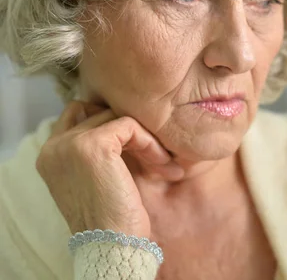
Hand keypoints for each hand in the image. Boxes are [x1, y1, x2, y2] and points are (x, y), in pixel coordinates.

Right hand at [36, 101, 182, 236]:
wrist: (113, 244)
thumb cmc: (112, 218)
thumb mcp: (97, 177)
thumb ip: (98, 150)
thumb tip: (124, 122)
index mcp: (50, 154)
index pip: (80, 113)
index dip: (113, 124)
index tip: (140, 148)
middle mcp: (54, 146)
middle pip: (102, 113)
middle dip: (134, 133)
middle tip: (158, 157)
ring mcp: (71, 144)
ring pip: (118, 119)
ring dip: (147, 139)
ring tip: (164, 163)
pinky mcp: (94, 145)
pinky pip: (130, 126)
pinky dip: (150, 143)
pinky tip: (162, 165)